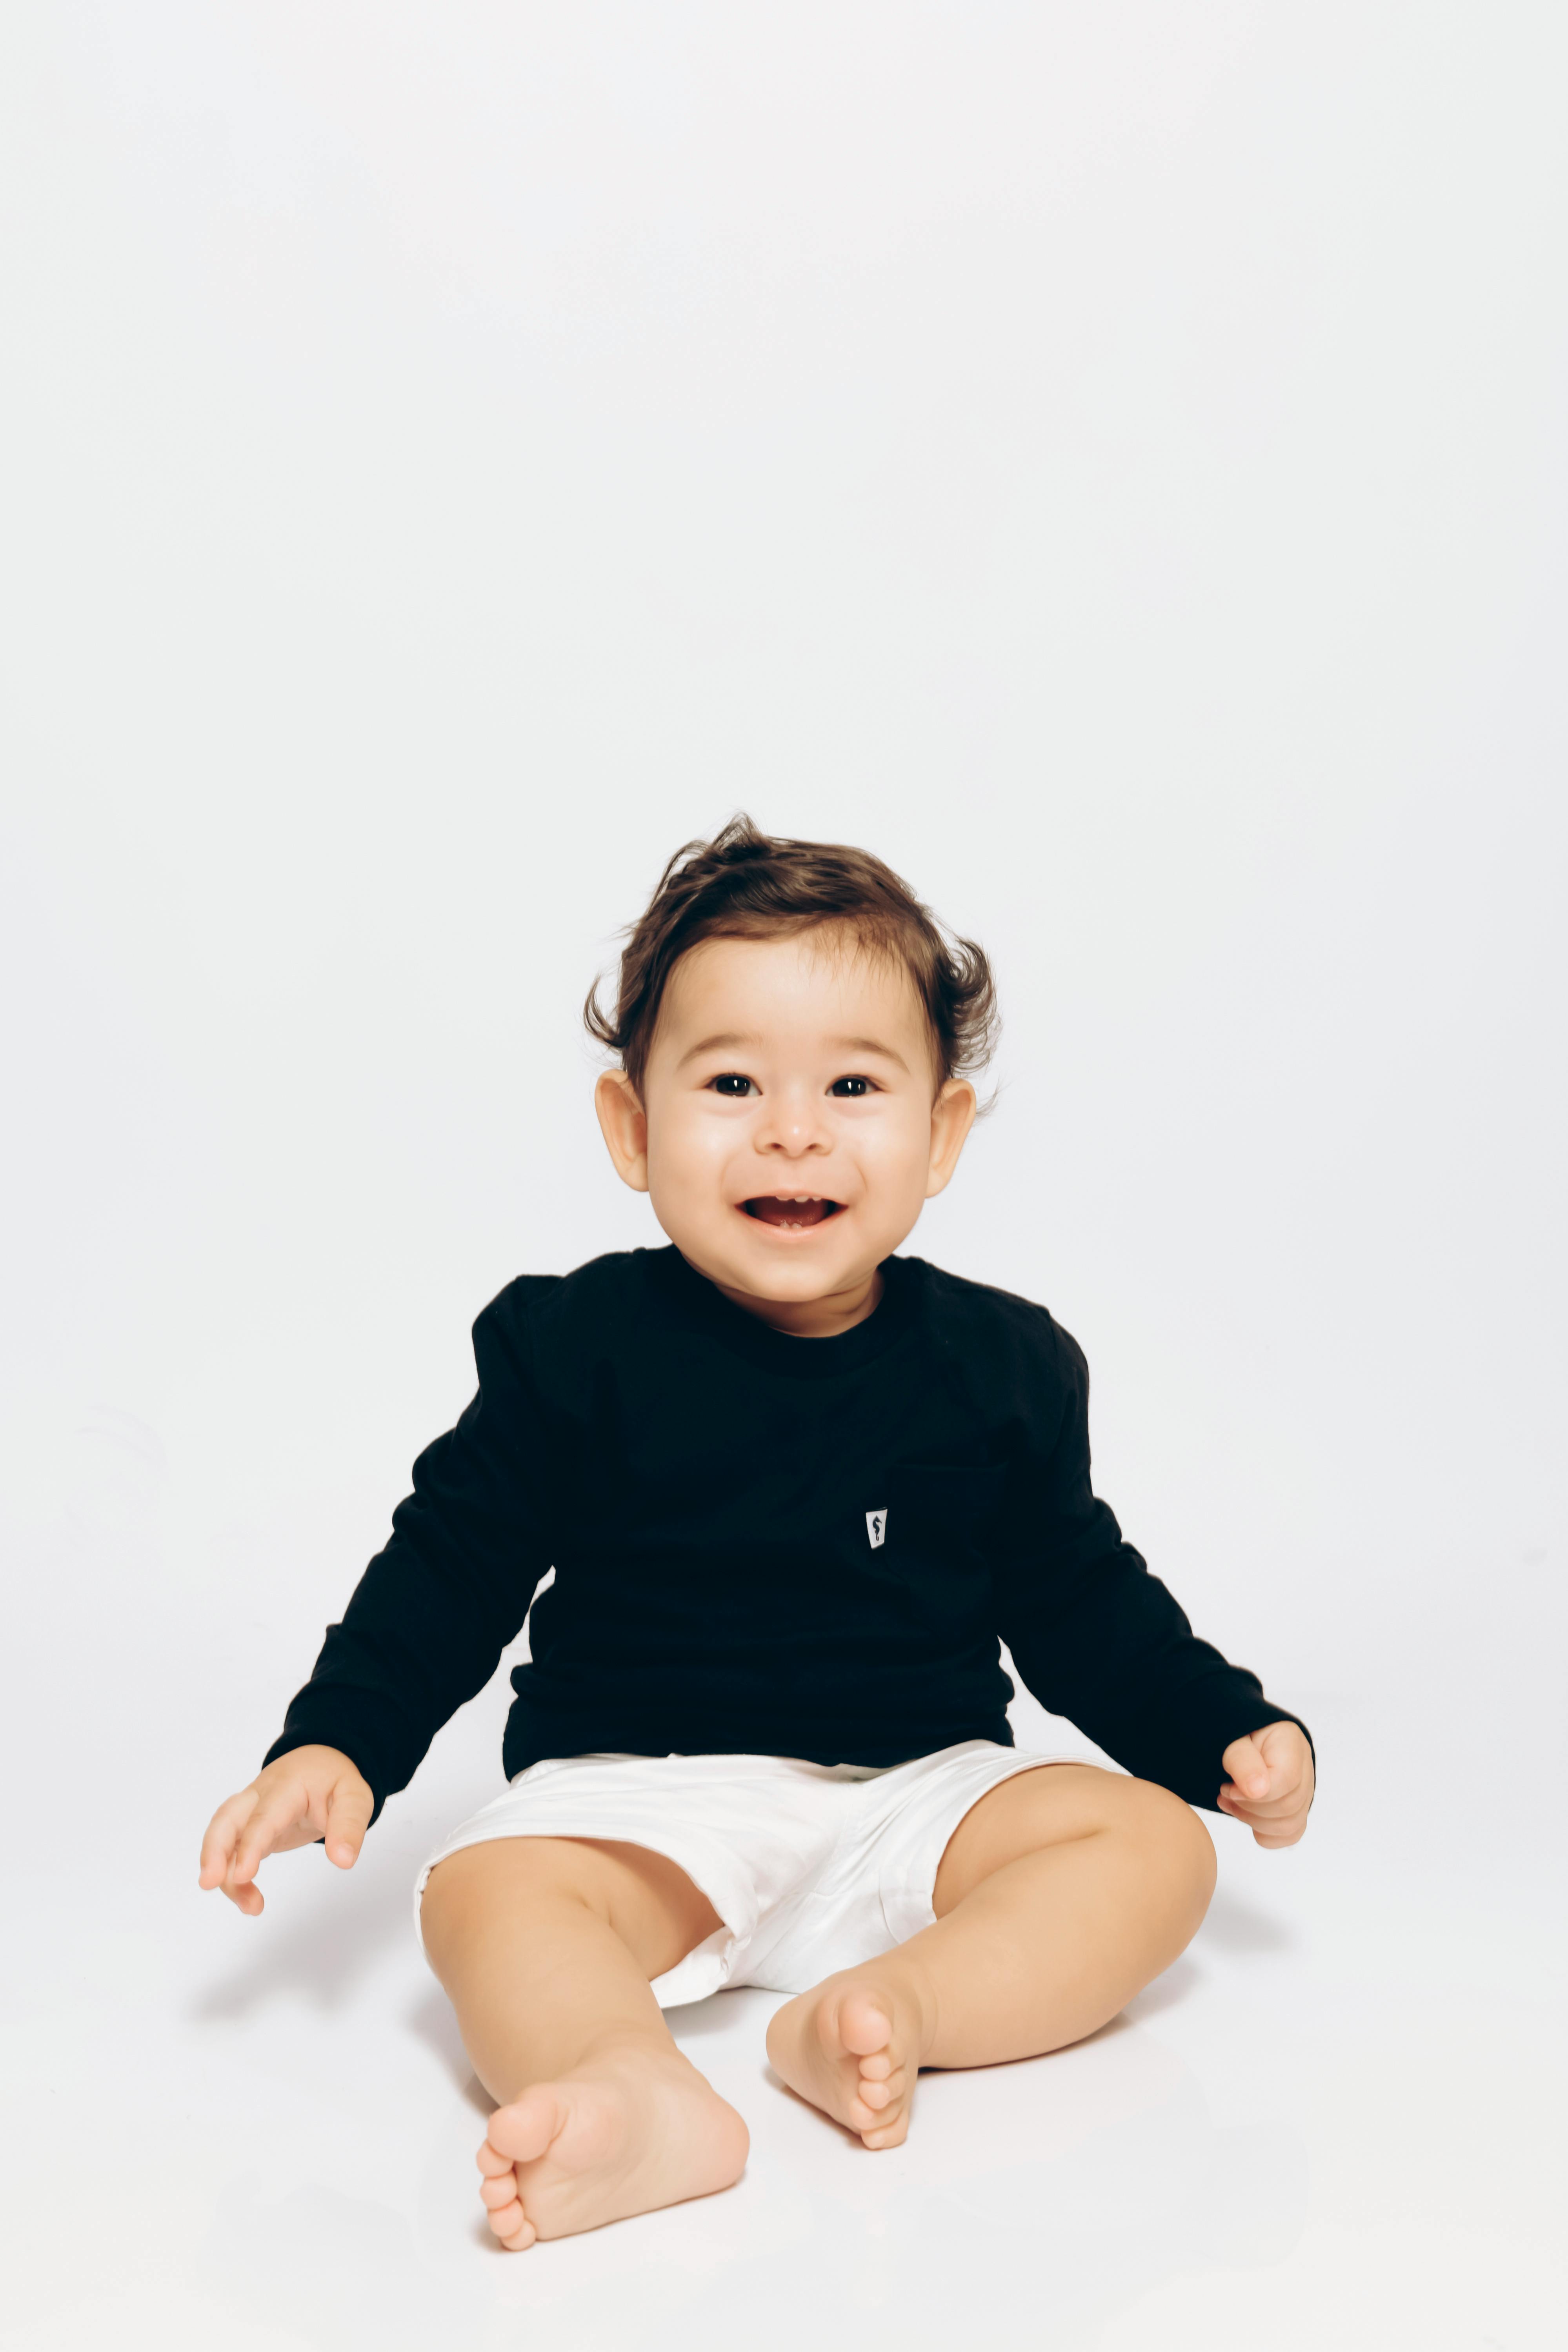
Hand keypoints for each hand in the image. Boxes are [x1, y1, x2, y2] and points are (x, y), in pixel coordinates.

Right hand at [199, 1746, 372, 1914]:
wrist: (320, 1762)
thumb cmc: (334, 1780)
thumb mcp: (354, 1797)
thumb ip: (349, 1826)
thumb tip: (343, 1860)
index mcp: (286, 1786)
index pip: (263, 1817)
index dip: (250, 1846)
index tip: (243, 1875)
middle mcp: (259, 1796)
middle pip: (226, 1820)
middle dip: (213, 1852)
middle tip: (209, 1883)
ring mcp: (250, 1812)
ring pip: (222, 1838)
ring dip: (224, 1872)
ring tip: (249, 1906)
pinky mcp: (248, 1828)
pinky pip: (230, 1850)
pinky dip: (233, 1875)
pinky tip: (248, 1897)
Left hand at [1218, 1721, 1313, 1847]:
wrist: (1241, 1740)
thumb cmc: (1237, 1736)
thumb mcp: (1231, 1738)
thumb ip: (1242, 1760)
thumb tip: (1257, 1790)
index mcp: (1291, 1742)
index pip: (1286, 1780)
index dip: (1254, 1794)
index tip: (1227, 1788)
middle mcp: (1305, 1768)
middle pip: (1288, 1806)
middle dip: (1249, 1807)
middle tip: (1224, 1792)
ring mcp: (1304, 1791)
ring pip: (1289, 1825)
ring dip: (1252, 1821)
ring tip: (1230, 1802)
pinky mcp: (1298, 1809)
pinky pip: (1289, 1835)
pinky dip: (1264, 1833)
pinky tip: (1245, 1815)